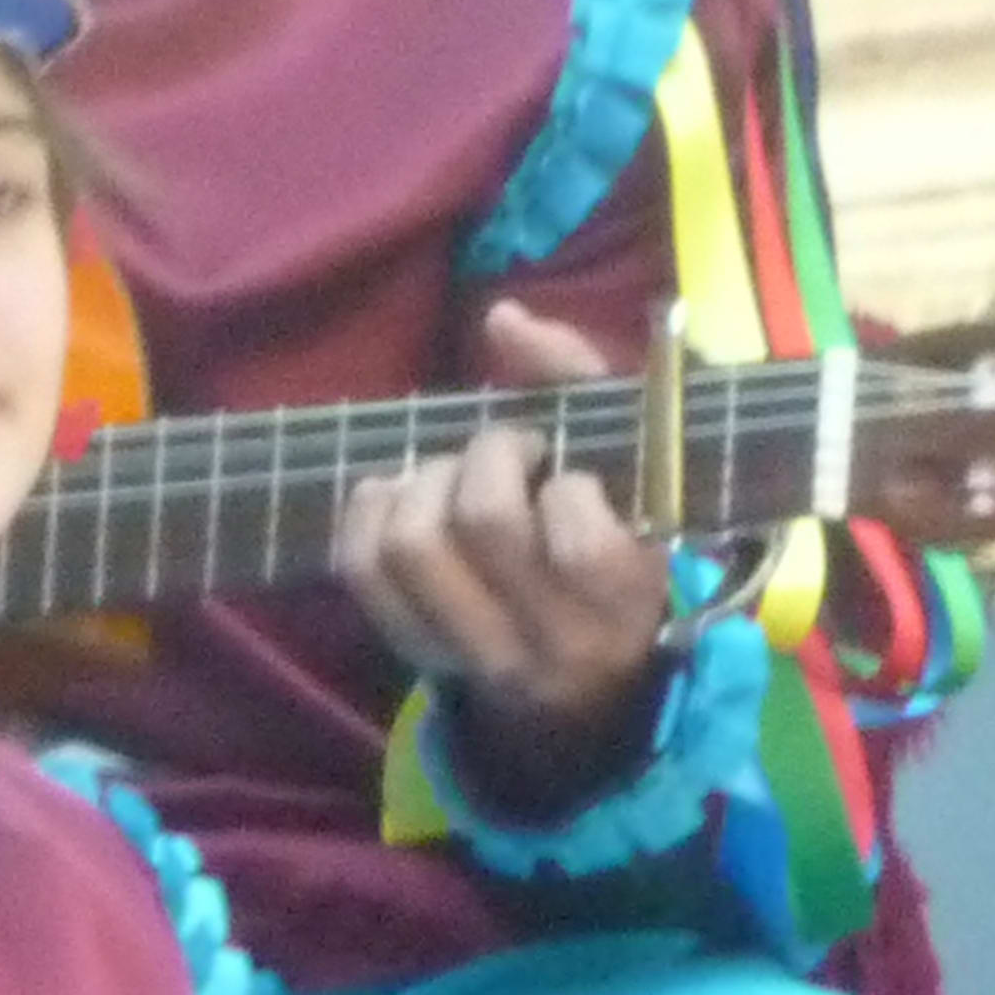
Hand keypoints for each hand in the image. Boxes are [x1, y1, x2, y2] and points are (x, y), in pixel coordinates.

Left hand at [332, 297, 676, 780]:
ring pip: (413, 546)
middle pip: (484, 523)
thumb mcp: (634, 464)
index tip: (569, 470)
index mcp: (626, 592)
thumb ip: (580, 380)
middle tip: (502, 450)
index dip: (565, 484)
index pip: (580, 539)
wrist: (584, 677)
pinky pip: (360, 572)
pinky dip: (366, 514)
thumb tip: (502, 317)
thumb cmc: (618, 534)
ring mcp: (477, 653)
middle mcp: (552, 637)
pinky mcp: (417, 651)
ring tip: (449, 474)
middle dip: (485, 458)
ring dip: (423, 483)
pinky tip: (394, 493)